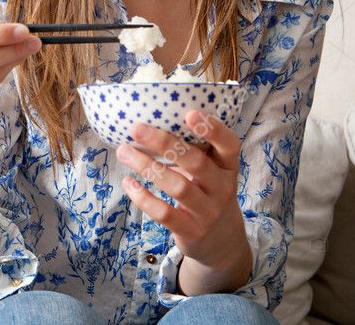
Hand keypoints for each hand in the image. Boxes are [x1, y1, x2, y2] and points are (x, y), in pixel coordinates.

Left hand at [114, 110, 250, 291]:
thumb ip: (192, 150)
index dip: (213, 129)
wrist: (220, 242)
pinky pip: (165, 214)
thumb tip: (149, 120)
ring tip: (124, 151)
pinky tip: (128, 183)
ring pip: (179, 187)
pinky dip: (144, 197)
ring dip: (147, 167)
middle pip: (197, 163)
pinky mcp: (191, 231)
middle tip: (137, 128)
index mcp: (227, 167)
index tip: (189, 112)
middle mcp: (222, 189)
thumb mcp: (210, 172)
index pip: (230, 145)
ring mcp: (208, 212)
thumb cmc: (206, 193)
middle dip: (165, 144)